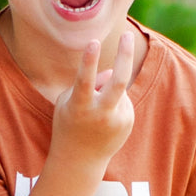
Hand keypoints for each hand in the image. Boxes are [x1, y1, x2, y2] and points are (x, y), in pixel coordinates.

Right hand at [50, 33, 134, 169]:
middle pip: (118, 80)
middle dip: (124, 55)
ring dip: (107, 89)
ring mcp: (117, 119)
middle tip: (127, 35)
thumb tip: (111, 72)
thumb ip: (89, 83)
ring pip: (117, 87)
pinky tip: (104, 119)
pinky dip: (114, 100)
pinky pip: (123, 98)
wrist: (81, 161)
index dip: (89, 60)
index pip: (85, 80)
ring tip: (95, 110)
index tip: (93, 41)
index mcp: (80, 106)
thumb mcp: (68, 101)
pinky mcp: (128, 122)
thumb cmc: (69, 124)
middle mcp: (101, 113)